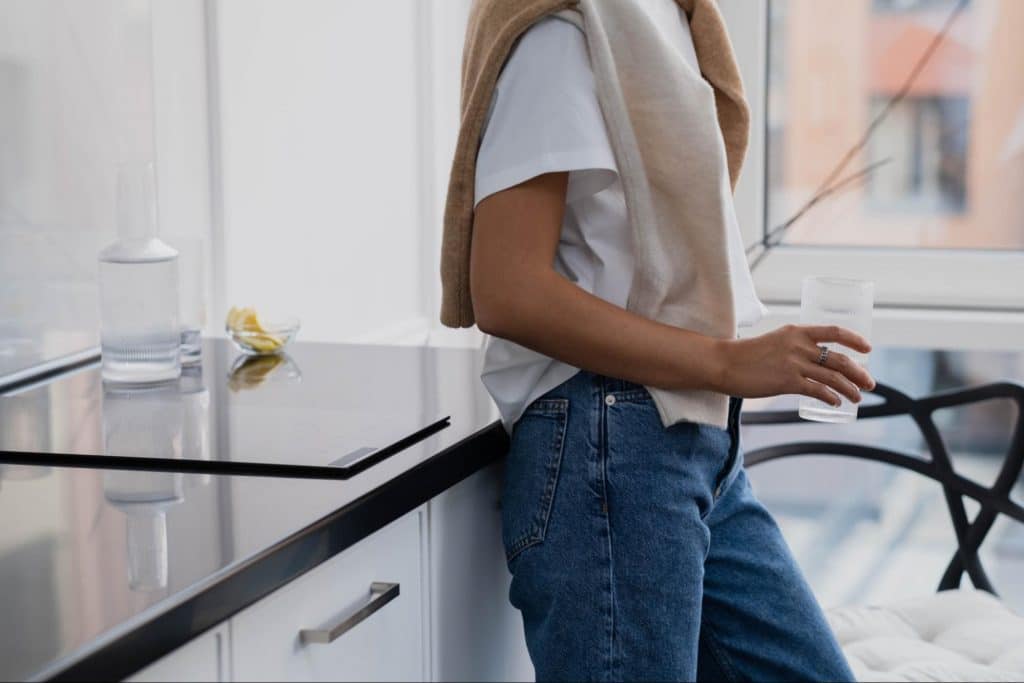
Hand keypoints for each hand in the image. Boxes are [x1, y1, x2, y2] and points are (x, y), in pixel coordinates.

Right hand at [711, 324, 875, 405]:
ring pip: (833, 377)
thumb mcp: (774, 343)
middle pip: (840, 359)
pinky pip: (817, 390)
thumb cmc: (744, 356)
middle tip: (870, 384)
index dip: (855, 340)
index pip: (834, 331)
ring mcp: (794, 363)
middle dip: (859, 373)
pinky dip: (830, 397)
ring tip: (857, 398)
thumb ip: (792, 349)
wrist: (723, 363)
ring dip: (850, 389)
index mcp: (796, 331)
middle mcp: (799, 345)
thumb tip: (808, 364)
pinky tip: (836, 403)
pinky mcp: (787, 381)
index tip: (867, 349)